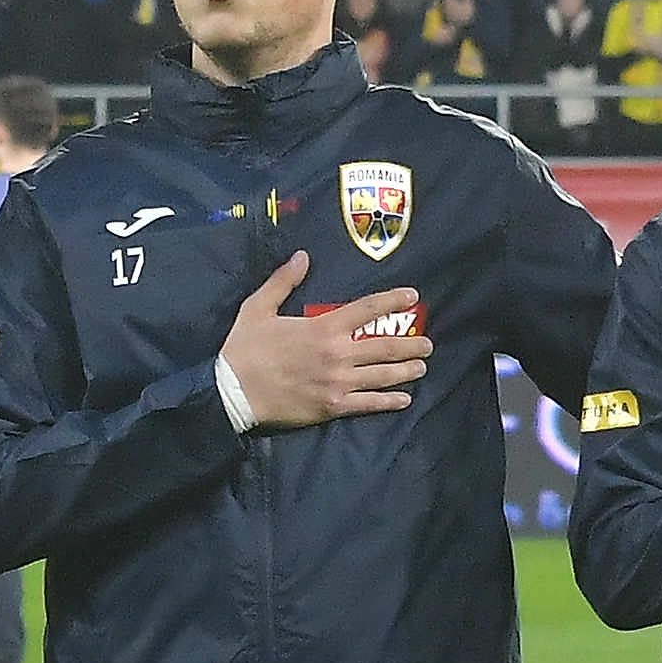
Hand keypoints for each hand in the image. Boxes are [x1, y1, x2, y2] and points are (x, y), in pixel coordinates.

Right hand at [219, 250, 434, 429]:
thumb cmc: (245, 348)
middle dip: (412, 344)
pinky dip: (390, 401)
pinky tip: (404, 399)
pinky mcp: (333, 406)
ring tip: (421, 367)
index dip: (392, 300)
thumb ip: (283, 282)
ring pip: (383, 375)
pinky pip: (369, 404)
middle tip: (429, 344)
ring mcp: (339, 382)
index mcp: (324, 327)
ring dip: (406, 371)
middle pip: (386, 346)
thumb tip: (302, 256)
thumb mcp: (259, 307)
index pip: (367, 309)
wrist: (232, 392)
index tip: (412, 296)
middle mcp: (338, 354)